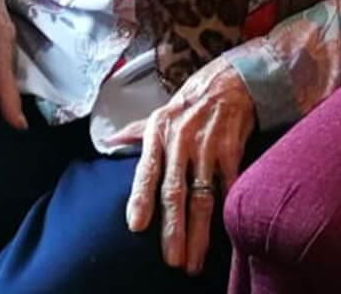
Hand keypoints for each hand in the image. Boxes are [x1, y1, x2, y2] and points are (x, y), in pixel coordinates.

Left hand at [124, 60, 254, 273]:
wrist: (231, 80)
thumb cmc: (190, 102)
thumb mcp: (160, 112)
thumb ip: (135, 132)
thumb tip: (108, 142)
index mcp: (159, 132)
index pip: (147, 170)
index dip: (141, 198)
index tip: (136, 226)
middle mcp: (182, 140)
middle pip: (175, 191)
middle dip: (173, 228)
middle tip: (171, 260)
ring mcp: (208, 147)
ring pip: (202, 197)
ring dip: (199, 232)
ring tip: (193, 260)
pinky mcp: (232, 151)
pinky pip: (228, 187)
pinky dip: (226, 212)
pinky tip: (224, 235)